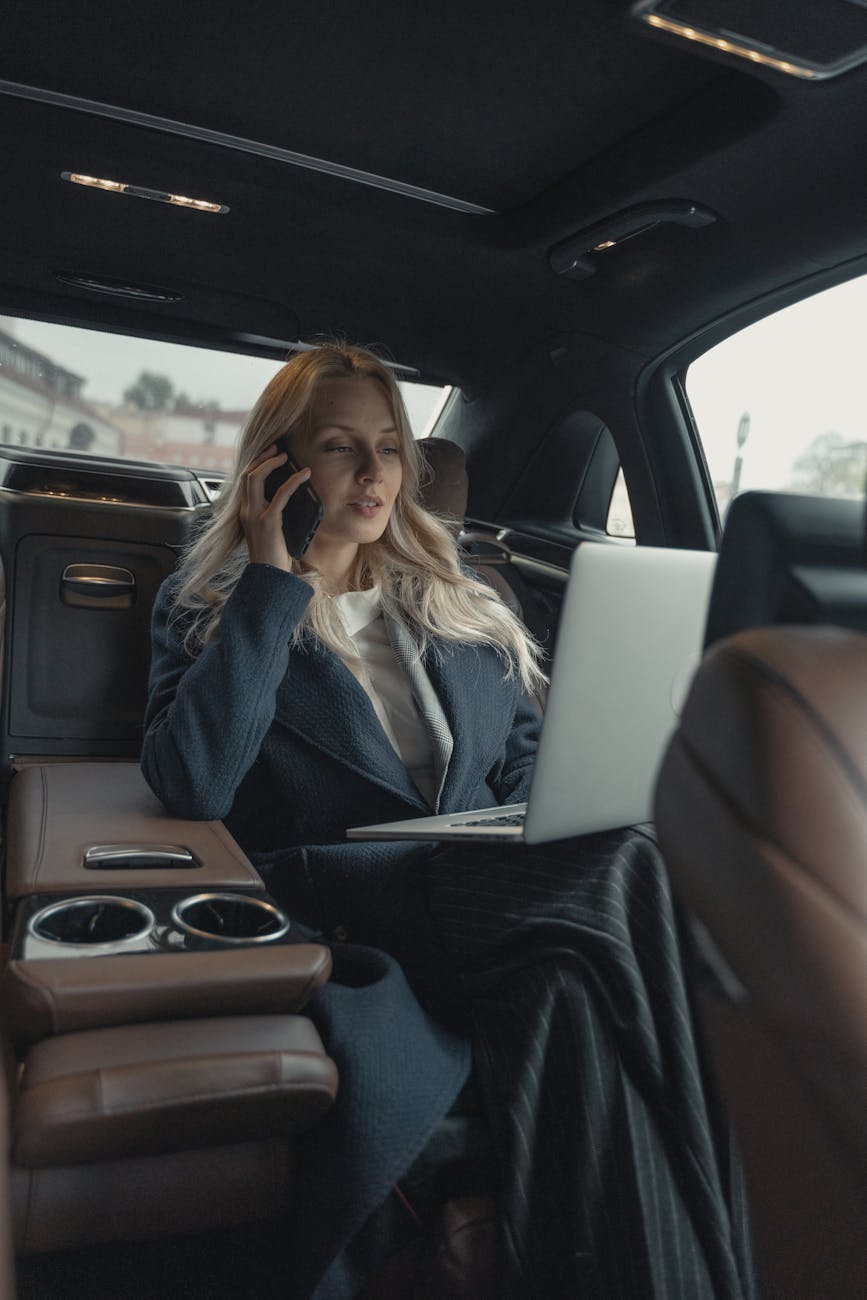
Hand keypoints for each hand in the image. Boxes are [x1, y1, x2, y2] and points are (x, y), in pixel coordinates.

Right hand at [240, 444, 312, 571]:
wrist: (268, 577)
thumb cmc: (273, 556)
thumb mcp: (271, 530)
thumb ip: (274, 513)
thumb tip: (290, 496)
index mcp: (245, 512)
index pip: (246, 481)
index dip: (257, 464)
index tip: (270, 453)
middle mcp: (246, 511)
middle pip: (247, 474)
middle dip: (261, 457)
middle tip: (277, 448)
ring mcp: (255, 516)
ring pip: (255, 478)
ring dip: (271, 463)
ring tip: (285, 455)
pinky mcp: (269, 522)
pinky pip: (281, 494)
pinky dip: (293, 481)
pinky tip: (304, 475)